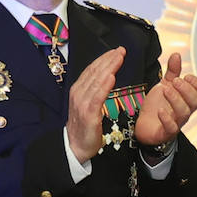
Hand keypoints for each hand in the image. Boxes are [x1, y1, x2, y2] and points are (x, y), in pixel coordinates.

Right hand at [67, 47, 125, 162]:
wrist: (76, 146)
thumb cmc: (85, 125)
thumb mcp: (88, 104)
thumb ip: (95, 91)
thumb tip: (106, 76)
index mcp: (78, 90)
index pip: (92, 70)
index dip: (104, 59)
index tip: (116, 51)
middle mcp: (78, 94)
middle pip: (95, 72)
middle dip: (108, 59)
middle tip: (121, 50)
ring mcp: (82, 103)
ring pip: (96, 81)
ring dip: (108, 68)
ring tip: (119, 57)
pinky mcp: (88, 114)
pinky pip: (97, 97)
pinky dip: (104, 86)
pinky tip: (111, 77)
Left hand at [134, 52, 196, 146]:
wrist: (143, 125)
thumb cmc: (157, 105)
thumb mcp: (164, 85)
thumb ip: (172, 72)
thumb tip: (176, 55)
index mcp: (187, 100)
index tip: (186, 76)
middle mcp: (185, 111)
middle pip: (195, 102)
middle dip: (187, 89)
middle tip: (175, 81)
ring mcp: (176, 122)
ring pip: (184, 113)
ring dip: (176, 99)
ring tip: (165, 90)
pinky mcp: (165, 132)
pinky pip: (171, 127)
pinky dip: (166, 118)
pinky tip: (160, 110)